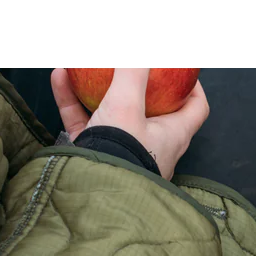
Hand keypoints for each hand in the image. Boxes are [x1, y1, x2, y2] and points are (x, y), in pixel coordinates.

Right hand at [50, 65, 209, 182]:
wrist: (92, 196)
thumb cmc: (121, 154)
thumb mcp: (127, 105)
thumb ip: (133, 74)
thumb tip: (137, 59)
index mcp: (173, 135)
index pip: (195, 108)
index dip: (192, 88)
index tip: (181, 73)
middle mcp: (153, 144)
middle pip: (152, 109)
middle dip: (138, 84)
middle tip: (128, 68)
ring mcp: (125, 150)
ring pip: (113, 112)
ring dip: (97, 88)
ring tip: (83, 69)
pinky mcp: (97, 154)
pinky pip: (86, 121)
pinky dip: (73, 100)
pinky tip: (60, 79)